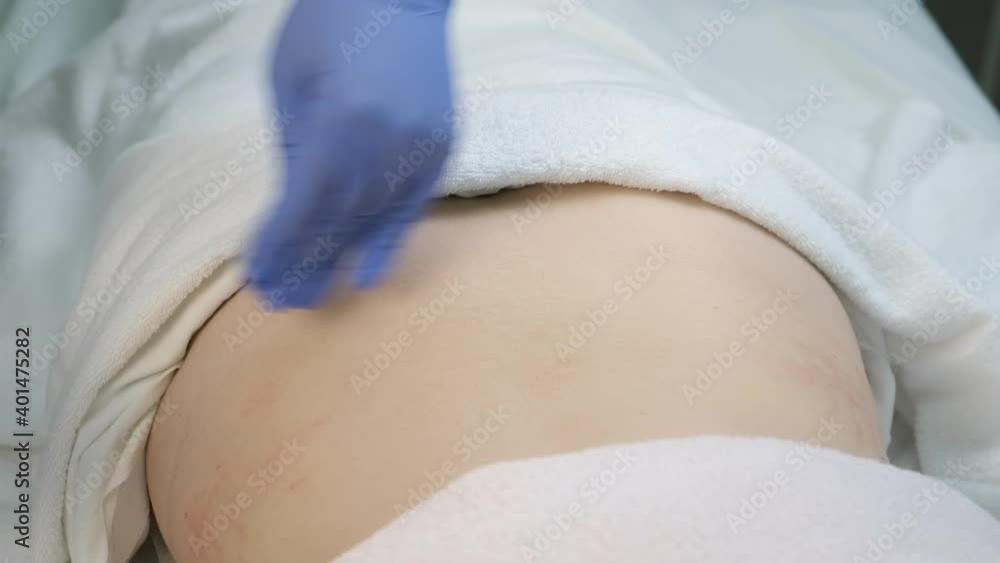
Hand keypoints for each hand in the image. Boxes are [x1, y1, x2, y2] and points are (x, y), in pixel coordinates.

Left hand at [249, 0, 453, 307]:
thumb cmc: (329, 24)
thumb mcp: (290, 82)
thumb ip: (293, 150)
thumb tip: (290, 213)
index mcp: (339, 122)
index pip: (304, 204)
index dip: (280, 245)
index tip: (259, 278)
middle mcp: (386, 143)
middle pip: (339, 220)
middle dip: (306, 263)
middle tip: (284, 302)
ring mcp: (420, 147)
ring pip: (373, 218)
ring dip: (340, 259)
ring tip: (313, 295)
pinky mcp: (441, 146)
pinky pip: (411, 206)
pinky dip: (389, 241)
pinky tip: (369, 274)